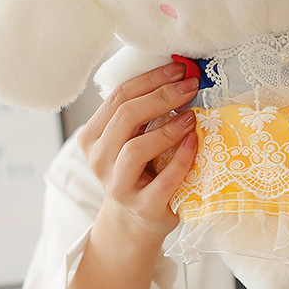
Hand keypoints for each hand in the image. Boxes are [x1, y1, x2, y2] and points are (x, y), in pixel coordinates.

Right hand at [77, 62, 199, 241]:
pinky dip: (181, 158)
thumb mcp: (133, 137)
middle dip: (161, 96)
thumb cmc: (140, 169)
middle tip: (190, 86)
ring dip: (167, 128)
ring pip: (135, 149)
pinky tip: (194, 142)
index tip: (179, 69)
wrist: (137, 219)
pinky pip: (163, 180)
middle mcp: (99, 160)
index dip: (150, 79)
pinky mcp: (143, 206)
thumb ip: (145, 111)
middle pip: (125, 117)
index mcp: (93, 136)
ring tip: (191, 116)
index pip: (118, 97)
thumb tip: (180, 75)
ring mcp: (118, 186)